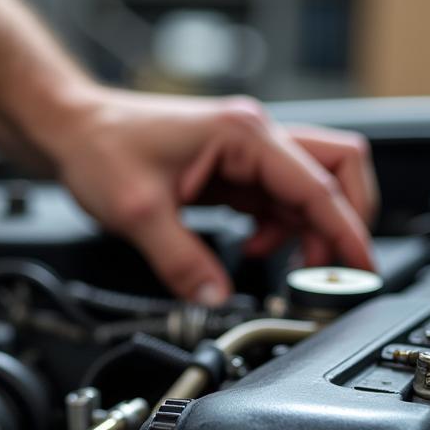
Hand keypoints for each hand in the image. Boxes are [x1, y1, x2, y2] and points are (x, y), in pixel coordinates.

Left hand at [52, 88, 377, 304]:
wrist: (72, 131)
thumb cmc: (99, 148)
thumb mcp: (138, 213)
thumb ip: (181, 261)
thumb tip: (213, 298)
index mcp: (242, 135)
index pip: (317, 185)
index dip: (345, 231)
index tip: (357, 268)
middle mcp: (251, 136)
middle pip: (334, 172)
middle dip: (341, 222)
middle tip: (331, 271)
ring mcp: (241, 151)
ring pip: (305, 188)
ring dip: (308, 229)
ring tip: (291, 269)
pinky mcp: (227, 168)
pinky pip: (272, 198)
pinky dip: (277, 227)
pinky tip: (254, 249)